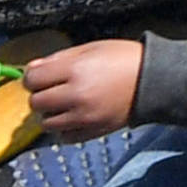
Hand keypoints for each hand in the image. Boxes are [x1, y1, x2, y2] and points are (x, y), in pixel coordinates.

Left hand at [21, 38, 143, 139]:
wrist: (155, 80)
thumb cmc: (124, 59)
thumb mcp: (90, 49)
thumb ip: (58, 58)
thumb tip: (31, 69)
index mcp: (75, 71)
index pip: (32, 79)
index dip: (31, 77)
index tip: (39, 76)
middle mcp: (76, 96)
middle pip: (36, 102)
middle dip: (40, 95)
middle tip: (52, 89)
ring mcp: (85, 117)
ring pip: (47, 123)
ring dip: (50, 114)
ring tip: (63, 104)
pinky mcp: (94, 132)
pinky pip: (64, 137)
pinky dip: (63, 129)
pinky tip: (72, 118)